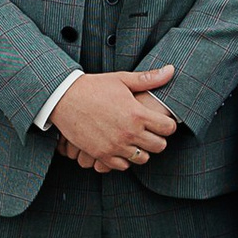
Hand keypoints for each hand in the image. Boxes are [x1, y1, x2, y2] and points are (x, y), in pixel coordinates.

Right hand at [50, 67, 176, 173]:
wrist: (65, 98)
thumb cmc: (94, 87)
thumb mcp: (122, 79)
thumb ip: (148, 79)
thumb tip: (172, 70)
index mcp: (137, 113)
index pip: (168, 128)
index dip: (168, 125)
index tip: (162, 122)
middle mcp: (129, 132)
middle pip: (159, 146)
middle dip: (158, 139)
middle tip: (150, 132)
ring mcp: (115, 145)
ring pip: (143, 159)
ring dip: (142, 150)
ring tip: (135, 140)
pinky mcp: (102, 154)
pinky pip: (123, 166)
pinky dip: (124, 159)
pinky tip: (121, 147)